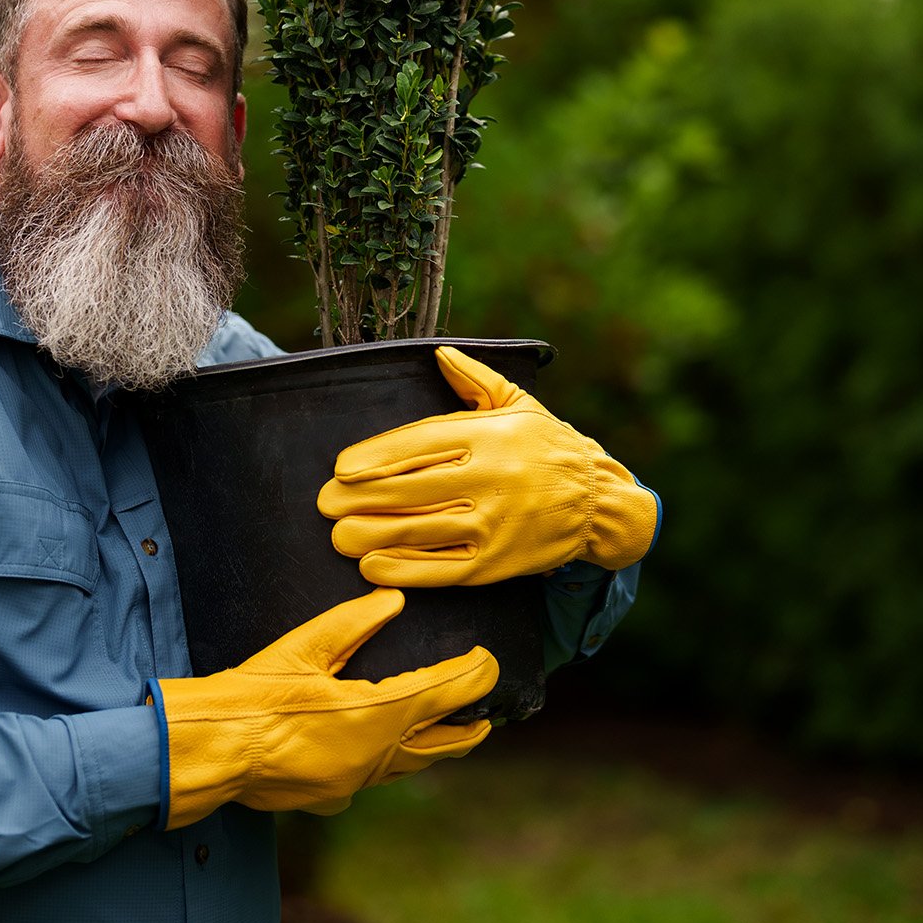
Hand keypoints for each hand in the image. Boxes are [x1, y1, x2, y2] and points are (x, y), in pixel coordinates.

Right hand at [158, 588, 494, 828]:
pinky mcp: (334, 796)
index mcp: (379, 714)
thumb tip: (394, 600)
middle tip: (486, 710)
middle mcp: (378, 755)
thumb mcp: (305, 647)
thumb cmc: (255, 696)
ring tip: (449, 728)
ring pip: (414, 766)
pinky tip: (380, 748)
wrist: (214, 750)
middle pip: (448, 744)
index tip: (488, 661)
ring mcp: (358, 781)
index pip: (450, 693)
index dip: (478, 674)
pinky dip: (390, 761)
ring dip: (434, 745)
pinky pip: (376, 780)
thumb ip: (355, 622)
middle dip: (472, 725)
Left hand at [319, 346, 658, 587]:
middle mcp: (491, 479)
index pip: (420, 444)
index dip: (376, 456)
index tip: (341, 467)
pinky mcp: (496, 564)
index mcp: (490, 435)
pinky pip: (441, 569)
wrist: (598, 502)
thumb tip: (440, 353)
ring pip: (420, 531)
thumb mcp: (518, 404)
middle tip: (325, 504)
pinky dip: (402, 569)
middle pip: (411, 490)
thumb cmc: (547, 448)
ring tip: (339, 534)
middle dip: (360, 498)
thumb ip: (474, 381)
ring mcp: (494, 525)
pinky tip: (372, 566)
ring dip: (371, 534)